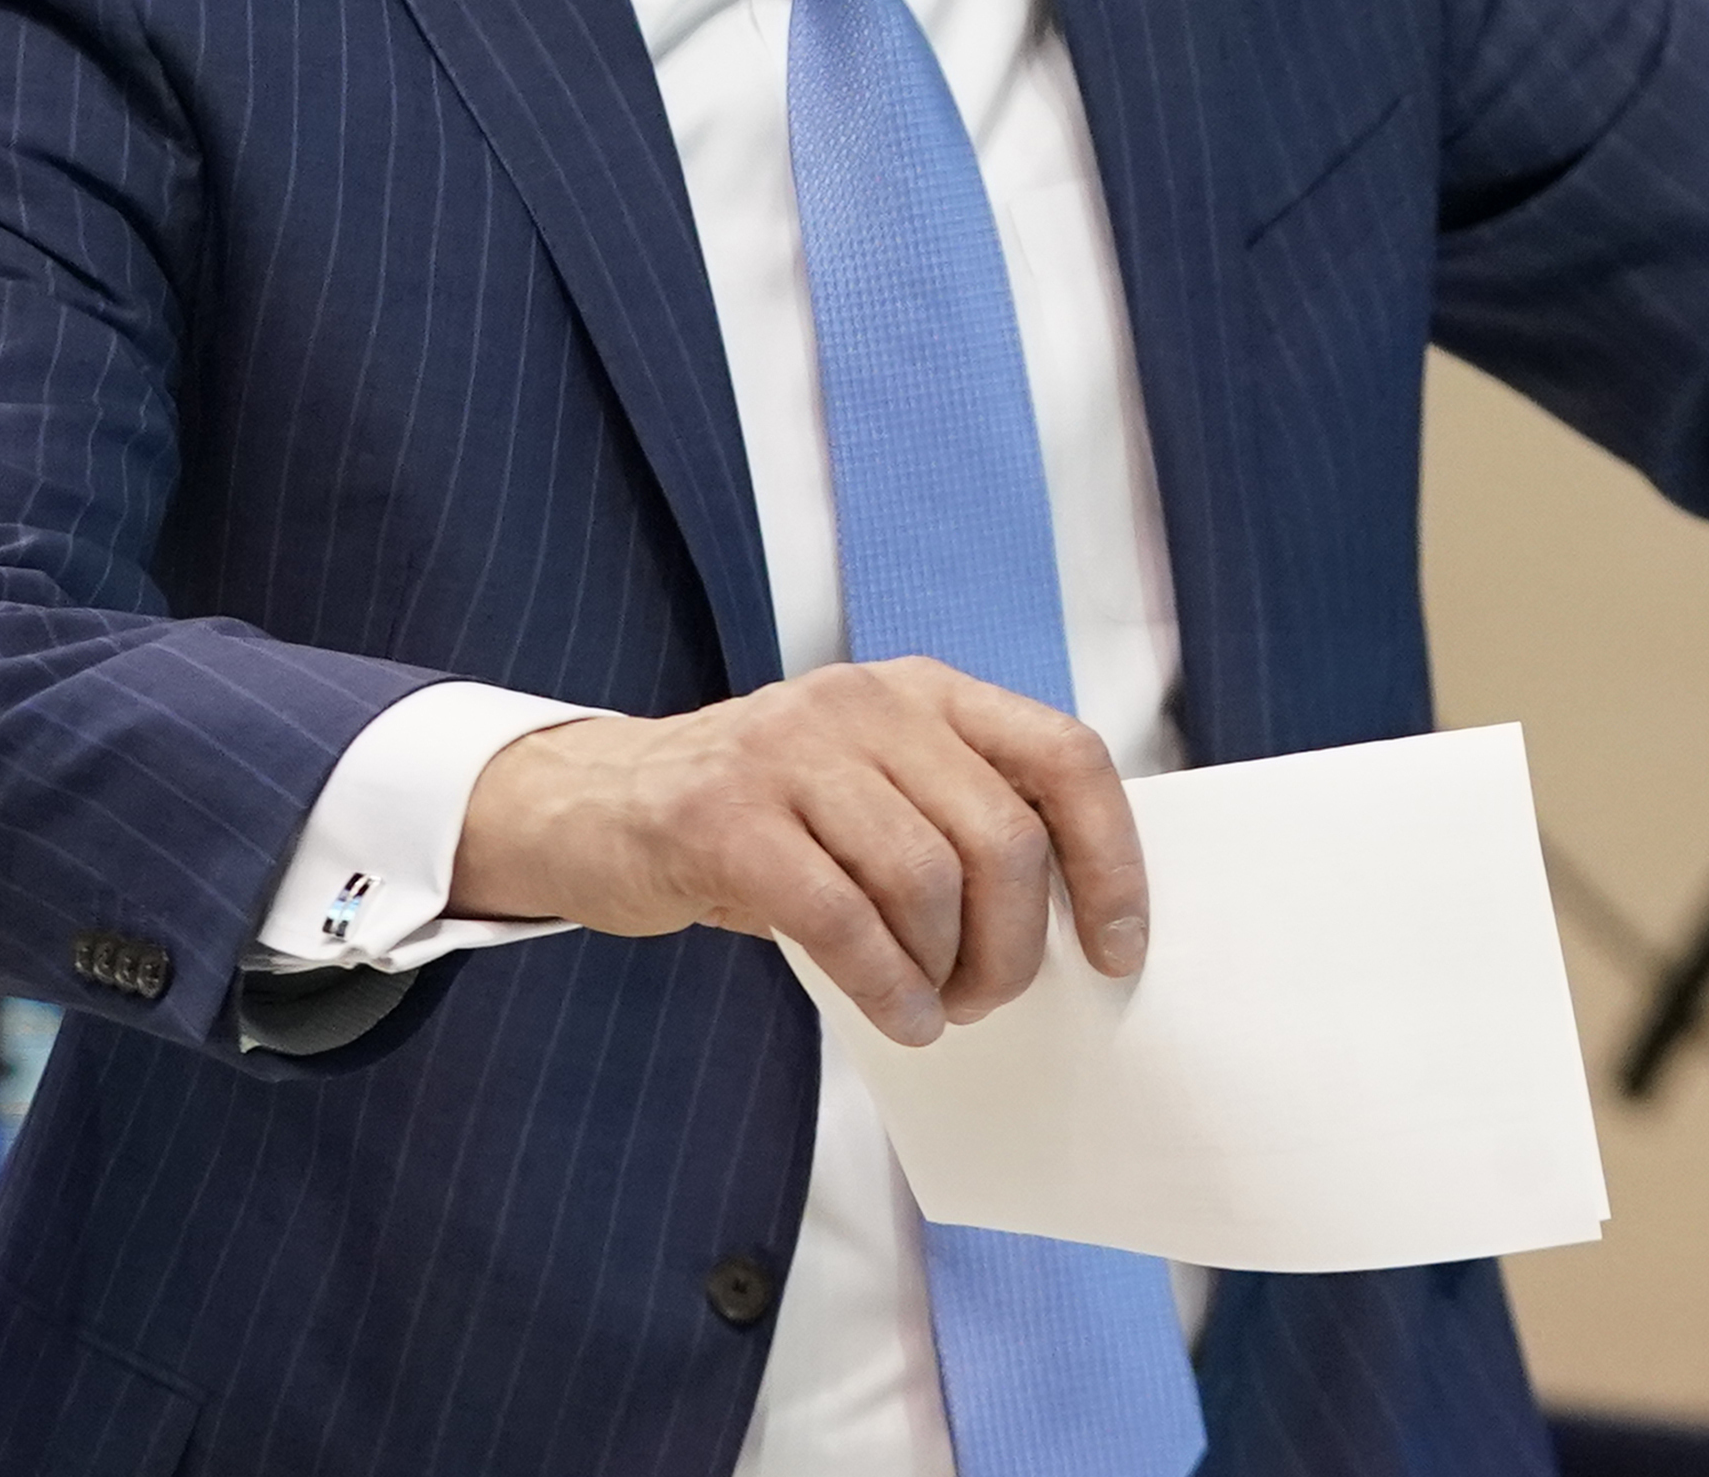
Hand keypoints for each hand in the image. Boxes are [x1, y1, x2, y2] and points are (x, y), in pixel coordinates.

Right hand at [450, 659, 1146, 1047]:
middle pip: (1002, 835)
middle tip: (991, 997)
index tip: (1118, 948)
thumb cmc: (758, 817)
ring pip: (927, 879)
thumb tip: (1062, 924)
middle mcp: (869, 703)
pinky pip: (841, 917)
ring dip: (945, 970)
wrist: (590, 803)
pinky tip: (896, 1017)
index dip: (1109, 859)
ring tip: (934, 1007)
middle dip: (1014, 942)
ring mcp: (791, 750)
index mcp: (928, 692)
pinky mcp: (723, 816)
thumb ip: (953, 821)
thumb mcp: (867, 789)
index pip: (1065, 758)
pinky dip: (884, 986)